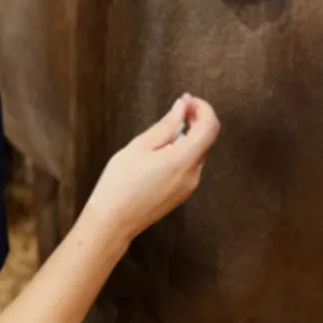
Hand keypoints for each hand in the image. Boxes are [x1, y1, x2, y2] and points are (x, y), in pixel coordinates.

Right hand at [83, 94, 219, 244]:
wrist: (112, 222)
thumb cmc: (120, 184)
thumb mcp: (139, 147)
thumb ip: (166, 126)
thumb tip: (182, 107)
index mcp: (183, 160)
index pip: (210, 127)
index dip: (202, 108)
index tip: (187, 100)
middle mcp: (192, 175)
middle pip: (206, 140)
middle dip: (195, 120)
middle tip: (177, 108)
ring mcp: (189, 187)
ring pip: (198, 153)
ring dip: (188, 136)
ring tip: (164, 131)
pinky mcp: (182, 194)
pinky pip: (190, 166)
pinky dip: (183, 152)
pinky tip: (162, 151)